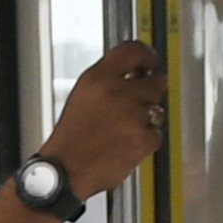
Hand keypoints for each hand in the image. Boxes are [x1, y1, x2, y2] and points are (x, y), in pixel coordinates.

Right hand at [41, 42, 168, 202]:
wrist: (66, 171)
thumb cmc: (71, 137)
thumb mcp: (82, 95)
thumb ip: (108, 78)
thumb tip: (136, 70)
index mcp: (98, 79)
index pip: (133, 51)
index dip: (146, 55)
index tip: (150, 60)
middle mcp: (118, 94)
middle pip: (154, 81)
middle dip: (148, 92)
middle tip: (135, 103)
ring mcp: (134, 117)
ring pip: (156, 109)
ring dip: (146, 117)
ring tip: (124, 128)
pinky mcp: (144, 139)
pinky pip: (156, 133)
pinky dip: (145, 139)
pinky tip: (126, 142)